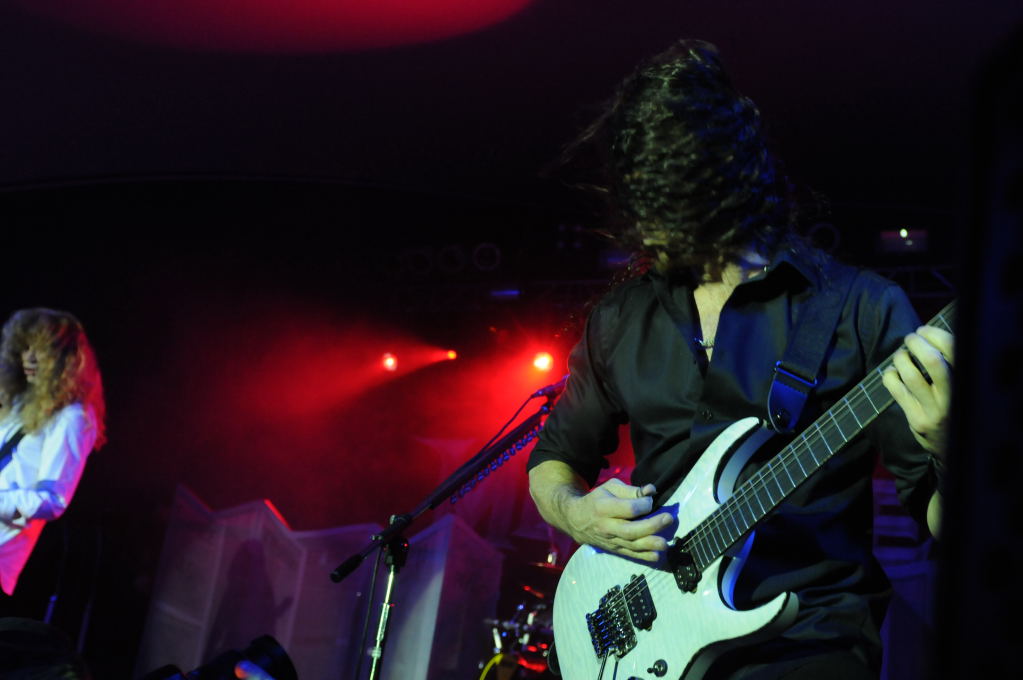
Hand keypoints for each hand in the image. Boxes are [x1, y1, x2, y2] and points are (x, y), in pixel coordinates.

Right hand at [563, 478, 672, 561]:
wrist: (576, 519)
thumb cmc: (597, 499)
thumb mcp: (610, 488)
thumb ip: (632, 490)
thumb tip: (651, 491)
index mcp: (604, 507)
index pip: (627, 509)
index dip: (643, 504)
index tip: (650, 500)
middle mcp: (606, 526)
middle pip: (630, 530)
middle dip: (651, 526)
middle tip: (668, 519)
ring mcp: (610, 540)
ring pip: (631, 545)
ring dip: (650, 545)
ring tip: (665, 543)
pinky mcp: (614, 550)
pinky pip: (630, 555)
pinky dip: (644, 557)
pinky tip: (657, 556)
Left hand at [881, 325, 953, 455]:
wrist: (955, 448)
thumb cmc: (957, 406)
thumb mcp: (963, 386)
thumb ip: (952, 365)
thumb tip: (928, 335)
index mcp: (969, 382)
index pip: (954, 350)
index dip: (935, 334)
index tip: (924, 330)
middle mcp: (955, 397)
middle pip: (934, 361)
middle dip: (917, 344)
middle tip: (911, 338)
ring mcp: (936, 411)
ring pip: (912, 376)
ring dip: (901, 358)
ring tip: (901, 354)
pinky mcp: (918, 421)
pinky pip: (897, 392)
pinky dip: (890, 376)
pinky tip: (892, 372)